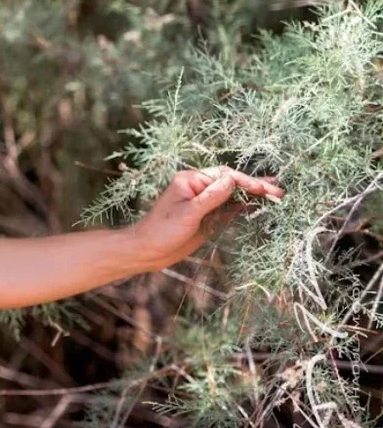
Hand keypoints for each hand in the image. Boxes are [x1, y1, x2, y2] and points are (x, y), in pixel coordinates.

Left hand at [129, 165, 285, 272]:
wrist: (148, 251)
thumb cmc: (162, 230)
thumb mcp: (187, 213)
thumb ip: (211, 197)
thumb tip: (233, 180)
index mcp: (191, 181)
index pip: (224, 176)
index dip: (245, 181)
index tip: (262, 189)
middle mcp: (199, 189)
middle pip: (232, 184)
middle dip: (255, 186)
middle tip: (279, 191)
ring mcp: (205, 203)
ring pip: (234, 196)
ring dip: (253, 196)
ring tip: (276, 195)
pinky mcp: (209, 218)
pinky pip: (230, 209)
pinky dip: (245, 207)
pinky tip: (260, 206)